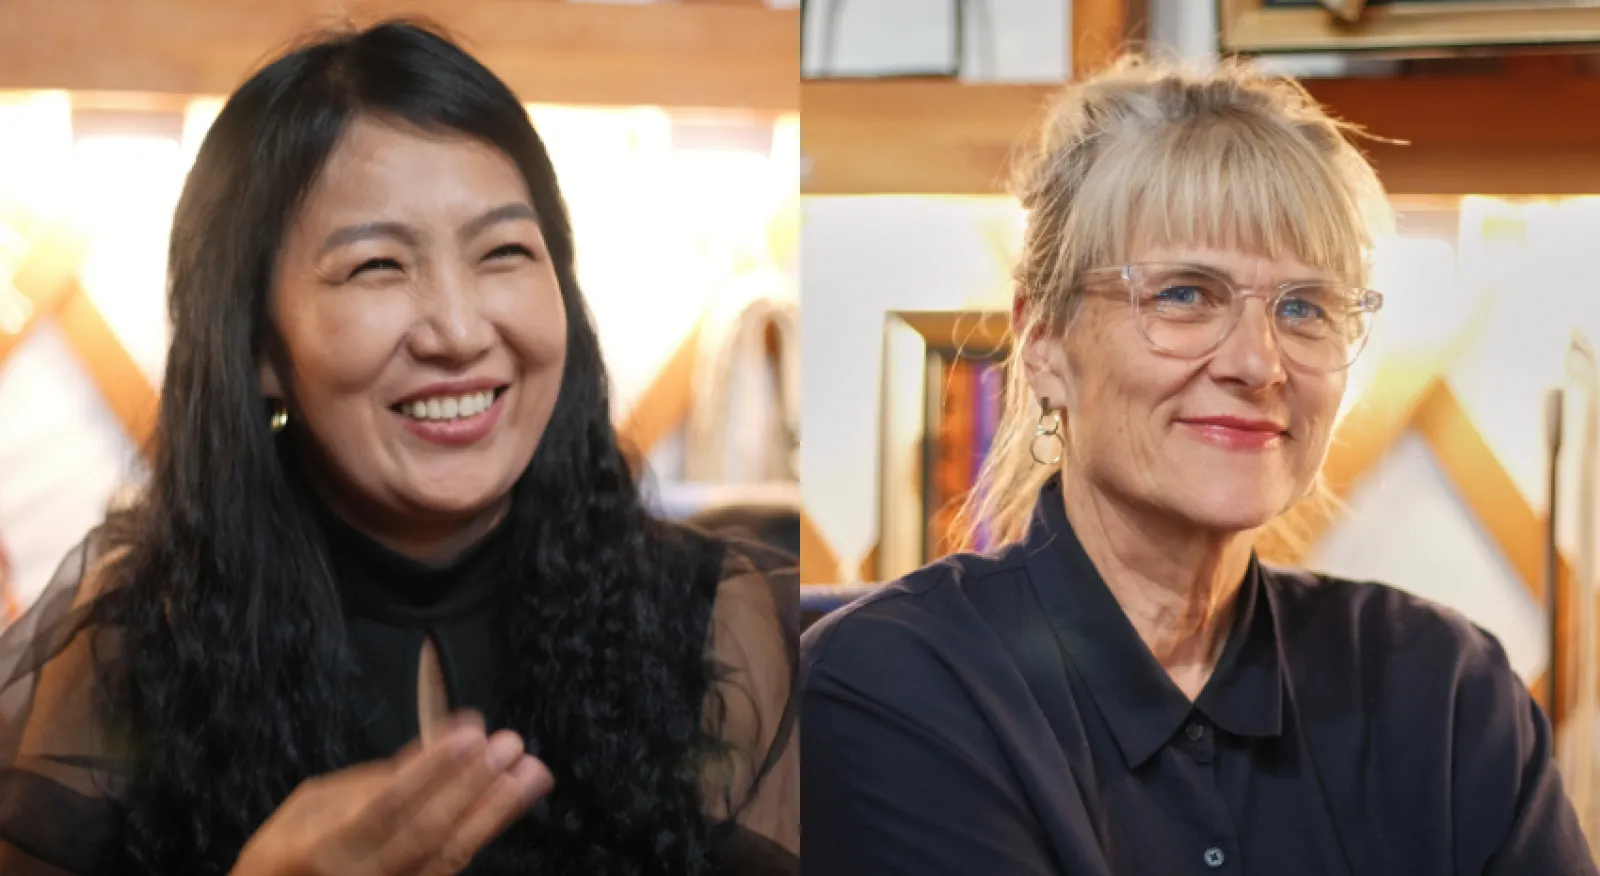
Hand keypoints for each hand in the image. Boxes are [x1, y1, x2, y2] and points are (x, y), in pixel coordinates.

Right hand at [231, 712, 553, 875]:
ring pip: (451, 854)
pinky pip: (453, 866)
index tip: (469, 733)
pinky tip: (511, 801)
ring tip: (530, 771)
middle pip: (428, 830)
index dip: (431, 769)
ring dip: (496, 809)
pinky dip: (486, 830)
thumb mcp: (311, 806)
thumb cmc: (291, 851)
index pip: (386, 804)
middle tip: (508, 744)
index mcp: (325, 846)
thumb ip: (369, 782)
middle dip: (474, 784)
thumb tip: (428, 751)